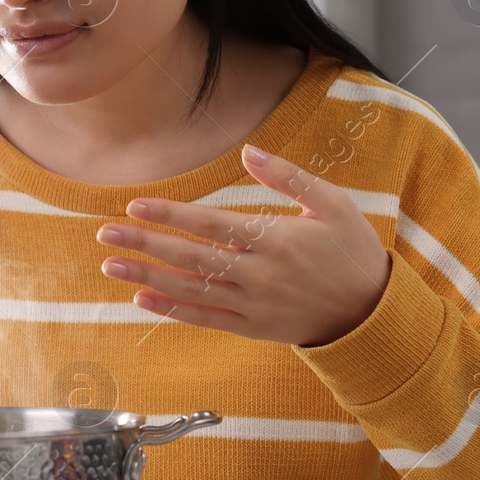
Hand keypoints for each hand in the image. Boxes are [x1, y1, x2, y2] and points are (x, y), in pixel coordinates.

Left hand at [96, 143, 391, 346]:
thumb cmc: (353, 251)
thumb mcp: (332, 203)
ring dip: (147, 278)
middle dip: (145, 244)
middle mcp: (259, 273)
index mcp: (277, 238)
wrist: (372, 312)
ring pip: (191, 289)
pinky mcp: (254, 329)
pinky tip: (142, 300)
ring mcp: (254, 304)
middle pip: (190, 257)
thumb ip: (288, 176)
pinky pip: (206, 320)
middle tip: (106, 235)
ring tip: (111, 267)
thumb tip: (248, 151)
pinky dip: (173, 310)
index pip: (210, 224)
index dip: (169, 215)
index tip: (136, 206)